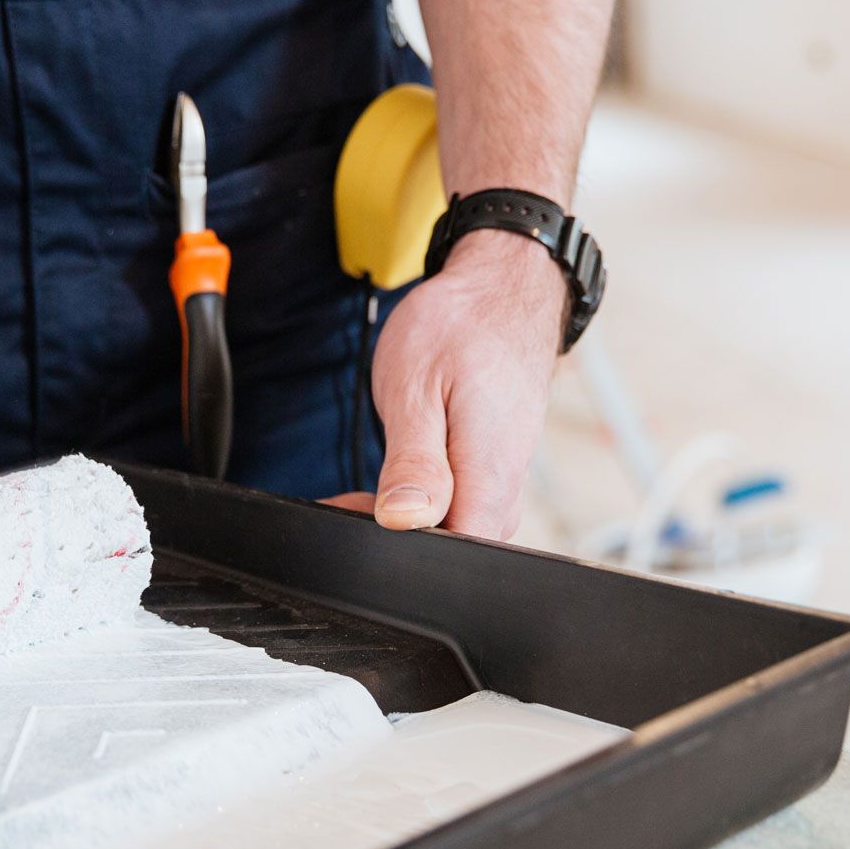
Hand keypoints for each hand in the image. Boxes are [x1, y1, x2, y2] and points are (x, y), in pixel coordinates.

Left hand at [330, 229, 565, 539]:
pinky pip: (456, 509)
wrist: (501, 293)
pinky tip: (390, 483)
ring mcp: (502, 484)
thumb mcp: (417, 388)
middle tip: (345, 502)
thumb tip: (404, 520)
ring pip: (450, 532)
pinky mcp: (493, 475)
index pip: (455, 555)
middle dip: (392, 540)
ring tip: (361, 491)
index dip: (400, 555)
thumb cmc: (459, 329)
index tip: (358, 522)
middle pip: (450, 550)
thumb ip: (414, 462)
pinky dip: (418, 503)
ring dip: (401, 519)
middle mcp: (504, 489)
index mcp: (490, 473)